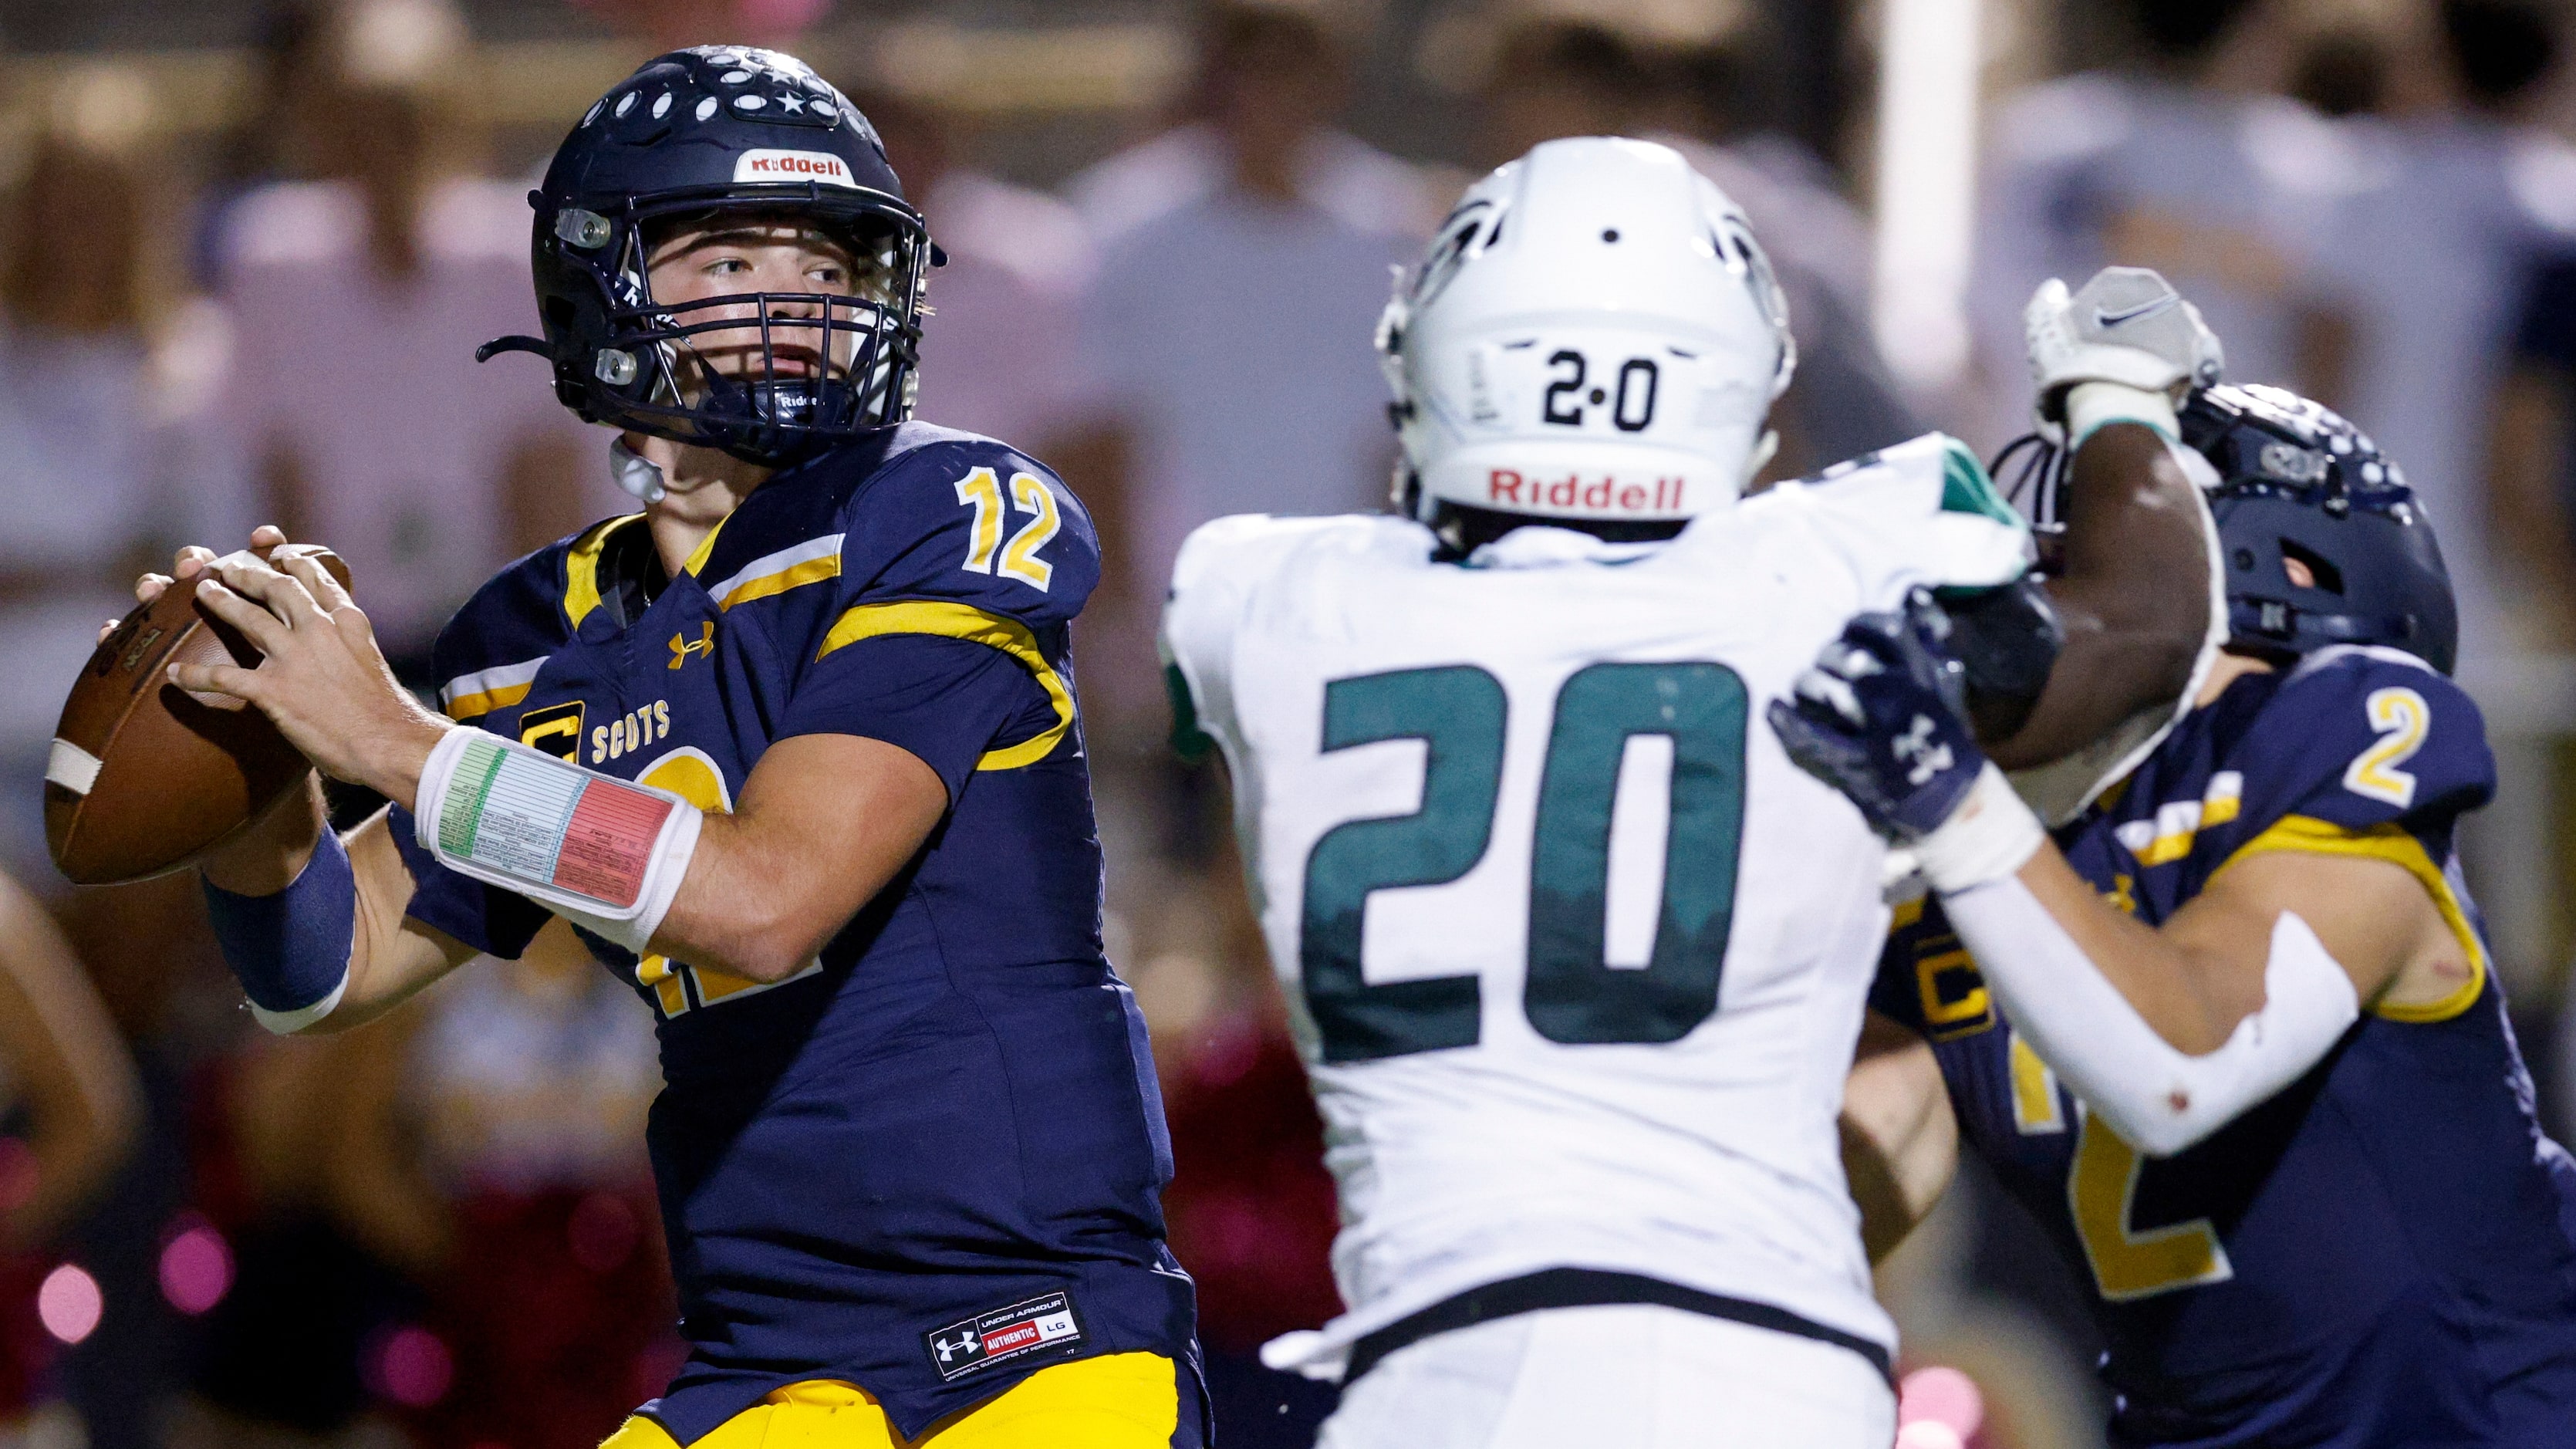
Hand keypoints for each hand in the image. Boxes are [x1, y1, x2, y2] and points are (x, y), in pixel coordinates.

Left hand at [158, 530, 450, 809]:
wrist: (390, 741)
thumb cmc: (387, 712)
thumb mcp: (373, 662)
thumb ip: (351, 647)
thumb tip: (344, 653)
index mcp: (347, 623)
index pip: (318, 581)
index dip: (297, 563)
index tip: (282, 553)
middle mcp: (319, 630)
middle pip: (277, 588)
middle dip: (249, 573)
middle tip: (228, 567)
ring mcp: (295, 657)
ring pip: (248, 617)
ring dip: (222, 602)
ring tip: (203, 591)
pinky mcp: (274, 689)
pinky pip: (223, 678)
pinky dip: (195, 676)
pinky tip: (175, 675)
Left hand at [1767, 591, 1985, 841]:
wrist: (1949, 797)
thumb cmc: (1939, 731)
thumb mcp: (1943, 681)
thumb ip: (1926, 637)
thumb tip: (1913, 594)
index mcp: (1924, 674)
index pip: (1888, 629)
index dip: (1861, 624)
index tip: (1851, 629)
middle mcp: (1901, 698)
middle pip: (1849, 658)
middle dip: (1830, 656)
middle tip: (1825, 663)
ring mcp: (1877, 733)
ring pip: (1828, 692)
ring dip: (1808, 683)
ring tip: (1803, 684)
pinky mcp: (1856, 765)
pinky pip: (1812, 738)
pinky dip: (1787, 721)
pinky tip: (1774, 708)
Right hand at [2025, 267, 2222, 430]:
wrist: (2114, 399)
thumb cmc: (2072, 361)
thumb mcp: (2042, 328)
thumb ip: (2045, 304)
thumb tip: (2055, 287)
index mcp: (2119, 281)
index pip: (2108, 296)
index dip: (2096, 325)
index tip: (2088, 350)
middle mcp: (2158, 292)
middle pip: (2143, 313)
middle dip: (2134, 335)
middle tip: (2115, 367)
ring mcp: (2186, 320)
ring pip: (2170, 334)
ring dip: (2160, 352)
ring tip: (2141, 383)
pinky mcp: (2205, 352)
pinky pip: (2195, 360)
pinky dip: (2183, 372)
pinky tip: (2163, 392)